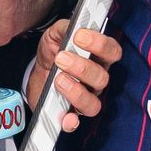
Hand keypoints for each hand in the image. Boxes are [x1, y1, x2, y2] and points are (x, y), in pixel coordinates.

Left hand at [27, 16, 118, 132]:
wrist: (38, 72)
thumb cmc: (54, 51)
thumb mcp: (56, 35)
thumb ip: (64, 28)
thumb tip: (72, 27)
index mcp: (98, 58)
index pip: (112, 52)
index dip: (100, 44)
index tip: (79, 36)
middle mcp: (96, 80)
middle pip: (102, 78)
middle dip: (82, 67)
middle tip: (61, 58)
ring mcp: (85, 98)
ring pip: (92, 103)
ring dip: (76, 91)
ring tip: (58, 79)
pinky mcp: (70, 113)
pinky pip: (76, 123)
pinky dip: (71, 122)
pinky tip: (66, 117)